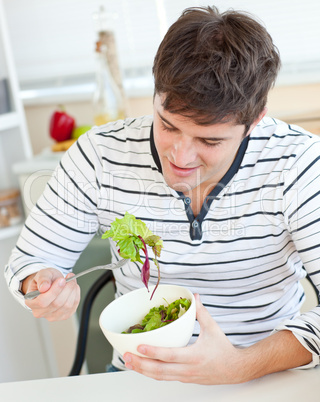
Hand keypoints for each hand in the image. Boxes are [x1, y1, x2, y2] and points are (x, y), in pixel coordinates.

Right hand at [22, 268, 80, 321]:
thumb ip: (42, 279)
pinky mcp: (64, 316)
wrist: (51, 284)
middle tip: (70, 277)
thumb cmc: (46, 280)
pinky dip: (76, 295)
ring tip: (71, 281)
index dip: (54, 291)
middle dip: (66, 288)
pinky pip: (73, 306)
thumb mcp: (42, 274)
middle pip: (57, 304)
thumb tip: (44, 287)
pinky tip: (73, 288)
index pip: (42, 301)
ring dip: (72, 291)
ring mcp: (52, 317)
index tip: (62, 280)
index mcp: (31, 302)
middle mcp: (40, 312)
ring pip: (67, 305)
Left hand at [123, 294, 243, 384]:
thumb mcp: (213, 328)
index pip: (170, 355)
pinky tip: (142, 367)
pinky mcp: (184, 380)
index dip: (153, 352)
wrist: (235, 369)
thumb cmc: (224, 349)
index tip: (139, 347)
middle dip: (141, 364)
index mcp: (194, 356)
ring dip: (143, 370)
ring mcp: (185, 377)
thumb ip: (201, 312)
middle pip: (159, 370)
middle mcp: (187, 370)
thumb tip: (195, 296)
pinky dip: (151, 373)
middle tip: (126, 356)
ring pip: (160, 377)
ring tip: (129, 362)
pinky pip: (164, 377)